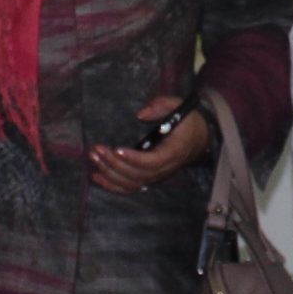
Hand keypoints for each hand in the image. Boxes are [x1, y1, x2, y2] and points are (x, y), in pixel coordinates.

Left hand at [90, 95, 208, 195]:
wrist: (198, 138)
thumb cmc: (185, 120)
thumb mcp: (177, 105)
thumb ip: (160, 105)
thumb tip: (140, 114)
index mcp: (174, 151)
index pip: (154, 161)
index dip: (135, 159)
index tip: (117, 149)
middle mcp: (166, 168)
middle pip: (138, 174)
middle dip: (115, 164)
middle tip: (98, 150)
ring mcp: (157, 176)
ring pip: (132, 183)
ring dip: (110, 174)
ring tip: (94, 158)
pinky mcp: (150, 179)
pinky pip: (130, 188)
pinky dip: (112, 185)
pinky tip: (97, 177)